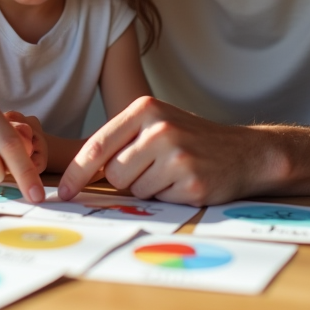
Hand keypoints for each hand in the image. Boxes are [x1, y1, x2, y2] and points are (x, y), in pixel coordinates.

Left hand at [56, 97, 281, 205]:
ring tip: (172, 173)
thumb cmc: (192, 139)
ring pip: (135, 190)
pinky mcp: (191, 181)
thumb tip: (78, 173)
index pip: (97, 145)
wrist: (245, 152)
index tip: (64, 191)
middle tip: (153, 168)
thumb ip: (121, 141)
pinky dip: (168, 197)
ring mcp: (177, 154)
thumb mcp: (156, 124)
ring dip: (148, 189)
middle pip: (113, 173)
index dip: (76, 172)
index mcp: (145, 108)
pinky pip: (159, 200)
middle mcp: (160, 128)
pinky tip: (186, 182)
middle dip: (126, 180)